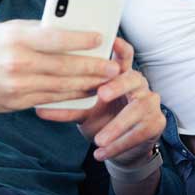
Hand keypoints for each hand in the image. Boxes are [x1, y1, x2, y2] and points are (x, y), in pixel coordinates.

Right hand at [0, 20, 121, 112]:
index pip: (56, 38)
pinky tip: (84, 93)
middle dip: (93, 67)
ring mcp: (17, 86)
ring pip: (60, 86)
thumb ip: (37, 31)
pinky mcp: (16, 103)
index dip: (81, 39)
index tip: (101, 38)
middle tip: (113, 67)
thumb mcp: (8, 29)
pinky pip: (49, 100)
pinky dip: (69, 97)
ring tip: (105, 81)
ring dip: (86, 85)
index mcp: (16, 38)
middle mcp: (17, 63)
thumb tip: (71, 32)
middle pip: (64, 66)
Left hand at [37, 38, 163, 163]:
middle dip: (117, 86)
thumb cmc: (100, 120)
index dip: (121, 48)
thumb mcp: (83, 111)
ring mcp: (150, 102)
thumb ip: (68, 106)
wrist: (117, 148)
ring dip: (116, 126)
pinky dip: (119, 145)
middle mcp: (138, 84)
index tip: (113, 41)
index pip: (124, 56)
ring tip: (99, 140)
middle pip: (132, 78)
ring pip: (136, 110)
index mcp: (121, 75)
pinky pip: (139, 132)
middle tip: (101, 95)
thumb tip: (38, 108)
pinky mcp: (156, 123)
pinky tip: (102, 153)